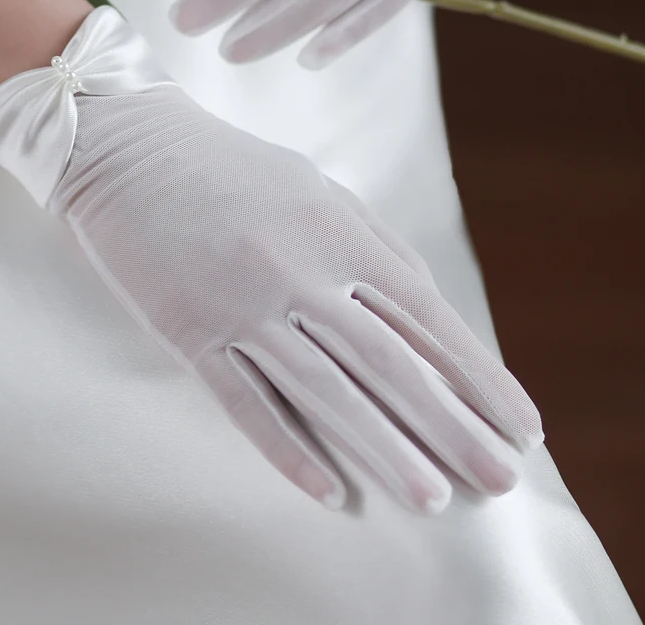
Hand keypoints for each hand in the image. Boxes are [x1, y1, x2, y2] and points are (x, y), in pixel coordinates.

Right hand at [0, 8, 541, 511]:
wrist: (124, 145)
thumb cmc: (224, 164)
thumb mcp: (311, 184)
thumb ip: (371, 240)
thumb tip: (428, 300)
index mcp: (334, 230)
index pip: (425, 317)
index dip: (478, 376)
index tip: (519, 426)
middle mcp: (297, 270)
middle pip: (388, 363)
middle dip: (452, 426)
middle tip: (498, 480)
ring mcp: (240, 304)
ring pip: (326, 391)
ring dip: (382, 448)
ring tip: (430, 498)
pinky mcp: (188, 330)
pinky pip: (246, 402)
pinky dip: (288, 449)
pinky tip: (328, 490)